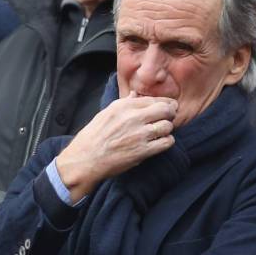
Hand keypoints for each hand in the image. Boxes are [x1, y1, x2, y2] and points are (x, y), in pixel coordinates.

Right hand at [56, 92, 176, 201]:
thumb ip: (123, 103)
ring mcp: (139, 135)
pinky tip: (161, 143)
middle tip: (169, 119)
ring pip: (167, 126)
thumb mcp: (105, 114)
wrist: (85, 159)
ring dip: (167, 129)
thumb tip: (135, 95)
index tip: (169, 107)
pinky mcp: (143, 151)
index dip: (165, 103)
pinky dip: (167, 142)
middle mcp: (133, 118)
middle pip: (165, 110)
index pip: (153, 99)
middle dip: (170, 114)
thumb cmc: (93, 137)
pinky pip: (166, 142)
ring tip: (162, 133)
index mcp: (123, 106)